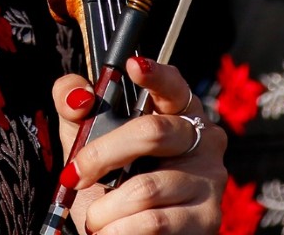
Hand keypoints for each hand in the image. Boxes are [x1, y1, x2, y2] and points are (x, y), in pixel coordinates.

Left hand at [51, 55, 225, 233]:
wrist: (123, 232)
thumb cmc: (109, 179)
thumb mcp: (85, 139)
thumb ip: (74, 106)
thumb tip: (78, 96)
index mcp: (175, 110)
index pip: (171, 84)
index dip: (154, 74)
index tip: (132, 66)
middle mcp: (201, 139)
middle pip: (152, 132)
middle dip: (102, 155)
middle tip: (74, 175)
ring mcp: (209, 179)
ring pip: (147, 187)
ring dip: (106, 207)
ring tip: (94, 217)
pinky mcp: (207, 219)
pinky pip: (154, 222)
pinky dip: (120, 230)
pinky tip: (110, 231)